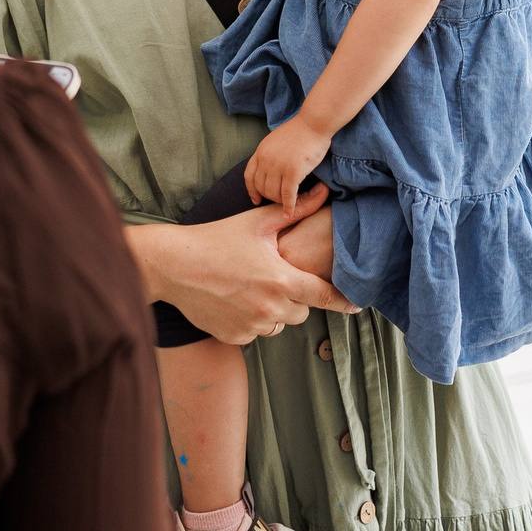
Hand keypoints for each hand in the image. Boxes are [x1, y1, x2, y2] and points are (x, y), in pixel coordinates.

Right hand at [135, 185, 357, 344]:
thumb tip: (324, 193)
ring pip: (278, 324)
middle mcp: (270, 308)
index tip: (358, 305)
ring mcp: (252, 326)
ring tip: (250, 287)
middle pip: (301, 311)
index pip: (324, 296)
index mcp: (281, 279)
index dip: (344, 301)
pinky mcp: (235, 338)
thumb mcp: (256, 223)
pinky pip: (256, 333)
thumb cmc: (216, 240)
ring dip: (273, 311)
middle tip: (273, 277)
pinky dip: (251, 321)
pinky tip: (234, 300)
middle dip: (294, 297)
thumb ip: (294, 211)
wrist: (173, 266)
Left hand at [246, 117, 331, 209]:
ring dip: (280, 201)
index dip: (252, 190)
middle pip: (261, 187)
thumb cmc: (300, 130)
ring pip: (273, 193)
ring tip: (287, 203)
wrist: (314, 123)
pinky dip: (288, 206)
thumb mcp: (276, 140)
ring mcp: (278, 166)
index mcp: (261, 151)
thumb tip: (269, 167)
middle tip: (279, 200)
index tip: (255, 199)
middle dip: (269, 197)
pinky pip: (288, 195)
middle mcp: (266, 160)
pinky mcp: (293, 172)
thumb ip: (270, 154)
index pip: (249, 176)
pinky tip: (290, 212)